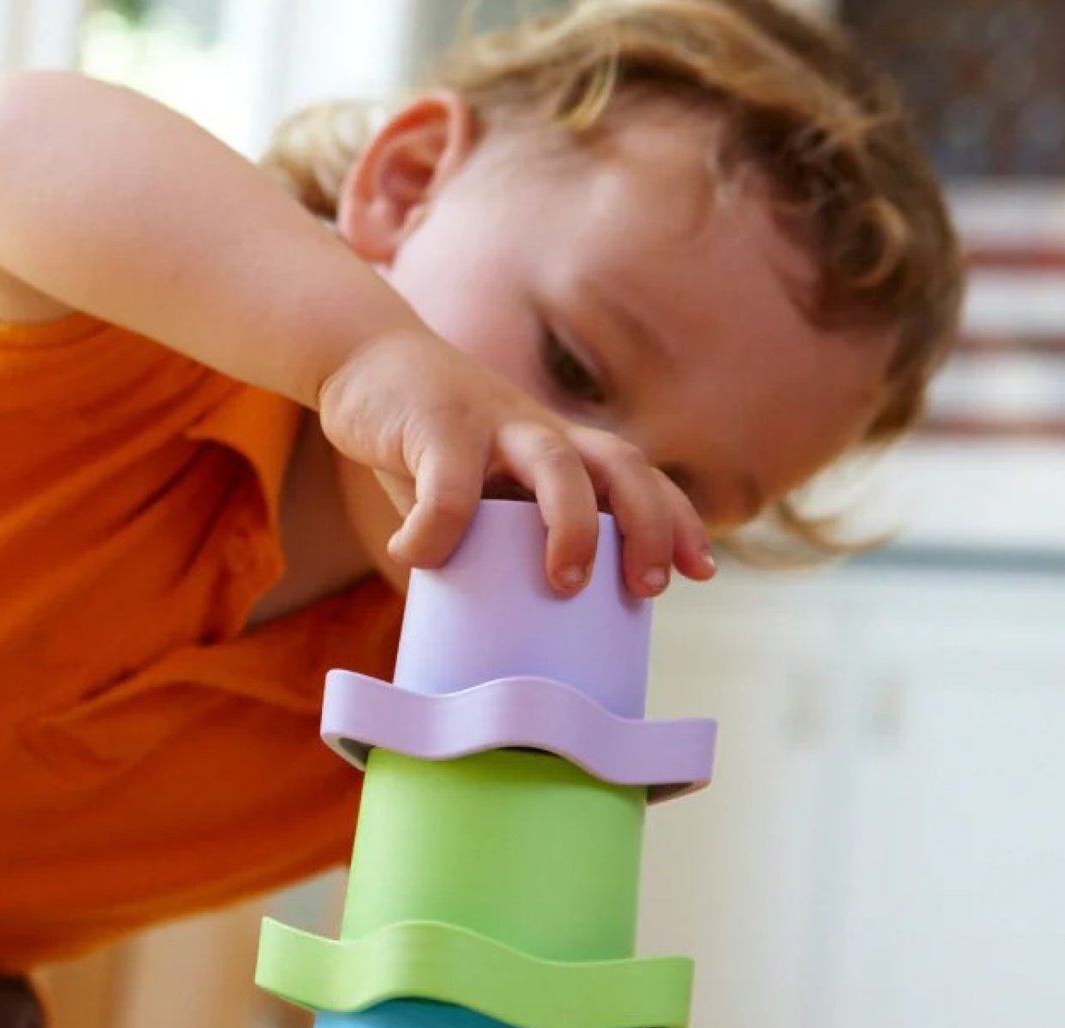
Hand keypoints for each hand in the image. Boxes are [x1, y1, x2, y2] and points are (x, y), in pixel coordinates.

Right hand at [317, 327, 714, 598]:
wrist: (363, 361)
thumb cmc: (426, 444)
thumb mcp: (477, 491)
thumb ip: (495, 541)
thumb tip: (497, 630)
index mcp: (558, 448)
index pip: (637, 478)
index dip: (674, 520)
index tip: (701, 571)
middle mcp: (539, 429)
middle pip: (620, 465)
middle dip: (647, 525)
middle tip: (645, 587)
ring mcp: (491, 421)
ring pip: (557, 463)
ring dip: (574, 525)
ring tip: (564, 583)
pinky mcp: (435, 422)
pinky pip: (448, 484)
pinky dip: (436, 530)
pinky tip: (412, 558)